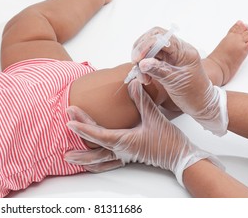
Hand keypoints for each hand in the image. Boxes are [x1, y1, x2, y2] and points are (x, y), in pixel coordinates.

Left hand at [65, 80, 221, 186]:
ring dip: (83, 156)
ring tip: (67, 156)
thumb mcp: (154, 117)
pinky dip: (96, 163)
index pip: (99, 134)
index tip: (70, 120)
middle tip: (66, 123)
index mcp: (124, 141)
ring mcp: (123, 156)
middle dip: (79, 135)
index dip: (83, 126)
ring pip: (98, 159)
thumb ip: (141, 100)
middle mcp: (121, 150)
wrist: (181, 157)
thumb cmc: (168, 140)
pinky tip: (89, 164)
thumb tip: (132, 82)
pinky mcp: (128, 157)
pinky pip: (107, 163)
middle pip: (94, 146)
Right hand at [131, 27, 227, 135]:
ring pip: (150, 48)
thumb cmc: (193, 94)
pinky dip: (143, 67)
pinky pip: (150, 58)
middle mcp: (178, 49)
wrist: (201, 103)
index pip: (161, 38)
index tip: (136, 60)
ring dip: (141, 61)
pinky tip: (145, 78)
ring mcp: (171, 55)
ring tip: (143, 78)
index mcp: (184, 51)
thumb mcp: (175, 83)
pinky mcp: (166, 62)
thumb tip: (142, 63)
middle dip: (141, 50)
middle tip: (136, 65)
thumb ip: (158, 70)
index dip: (146, 45)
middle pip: (153, 38)